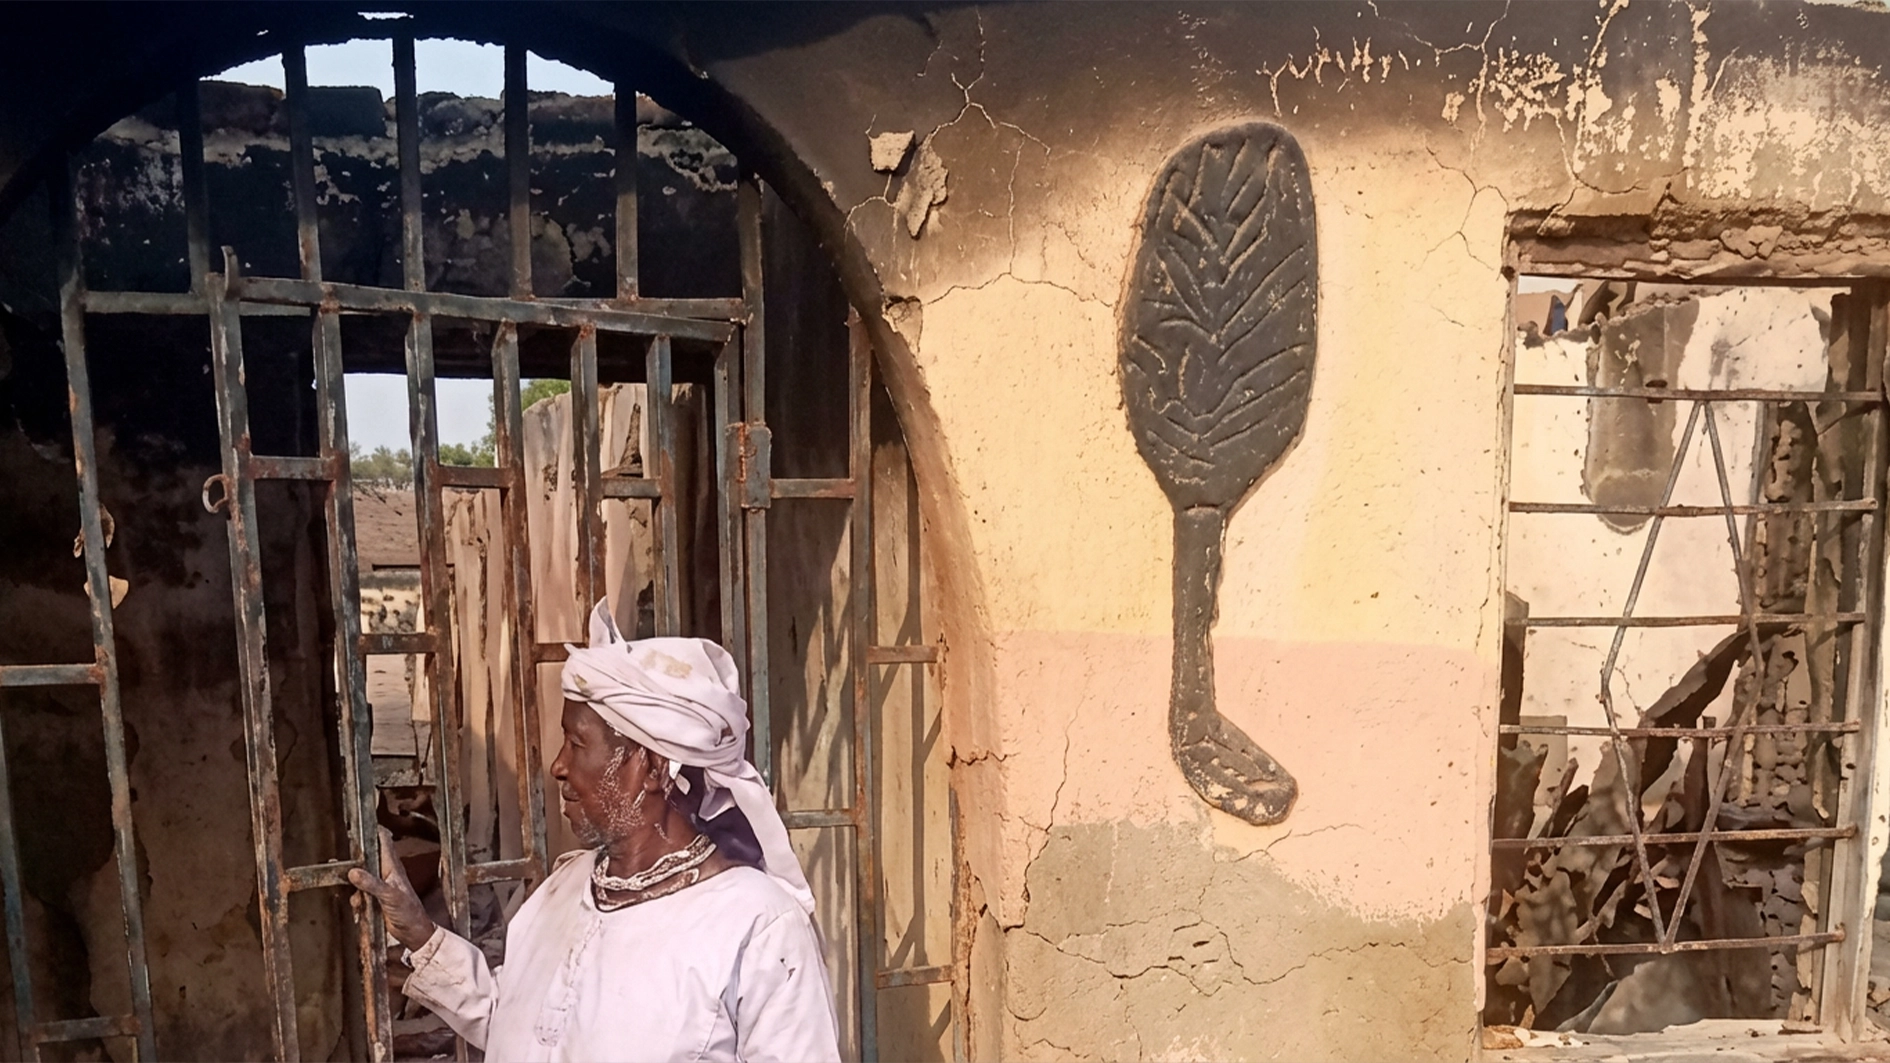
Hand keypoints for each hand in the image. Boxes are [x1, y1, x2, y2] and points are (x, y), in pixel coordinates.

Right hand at [348, 827, 438, 953]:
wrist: (413, 932)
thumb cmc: (409, 912)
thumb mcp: (390, 896)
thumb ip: (372, 884)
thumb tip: (353, 871)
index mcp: (393, 866)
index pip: (384, 841)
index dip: (373, 829)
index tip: (359, 822)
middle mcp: (386, 872)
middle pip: (368, 857)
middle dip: (354, 855)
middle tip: (339, 854)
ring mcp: (380, 885)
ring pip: (361, 876)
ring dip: (351, 880)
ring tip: (338, 876)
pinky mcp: (375, 899)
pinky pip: (360, 893)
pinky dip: (355, 897)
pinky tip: (356, 904)